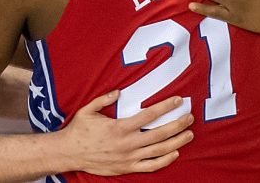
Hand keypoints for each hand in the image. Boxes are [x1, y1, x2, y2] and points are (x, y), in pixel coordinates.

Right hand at [63, 91, 193, 174]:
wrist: (70, 153)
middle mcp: (127, 143)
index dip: (165, 107)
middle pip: (160, 133)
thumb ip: (104, 99)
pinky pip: (151, 166)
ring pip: (159, 150)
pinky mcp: (127, 167)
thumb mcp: (88, 110)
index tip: (178, 100)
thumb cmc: (79, 130)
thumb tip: (119, 92)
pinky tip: (175, 153)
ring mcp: (129, 157)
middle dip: (178, 124)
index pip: (149, 115)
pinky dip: (165, 160)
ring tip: (189, 134)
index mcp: (120, 127)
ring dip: (177, 142)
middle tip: (190, 117)